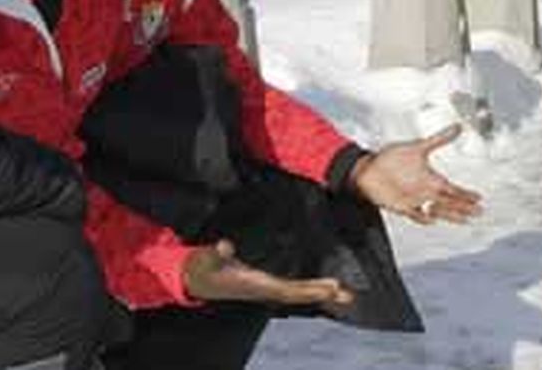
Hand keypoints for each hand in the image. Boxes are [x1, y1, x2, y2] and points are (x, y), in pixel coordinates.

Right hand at [182, 239, 353, 307]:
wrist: (194, 278)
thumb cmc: (201, 267)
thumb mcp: (205, 258)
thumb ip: (215, 252)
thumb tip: (226, 245)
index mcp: (253, 283)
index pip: (285, 289)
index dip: (307, 289)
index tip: (328, 287)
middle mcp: (262, 288)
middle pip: (297, 294)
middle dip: (321, 293)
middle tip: (347, 294)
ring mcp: (264, 287)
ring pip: (296, 292)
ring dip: (318, 293)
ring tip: (343, 293)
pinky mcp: (263, 282)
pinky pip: (291, 288)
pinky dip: (307, 287)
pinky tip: (320, 287)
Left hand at [348, 124, 483, 225]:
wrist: (367, 169)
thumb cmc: (391, 158)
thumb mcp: (417, 147)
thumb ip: (438, 139)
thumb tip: (457, 127)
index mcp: (430, 178)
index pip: (453, 189)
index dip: (466, 194)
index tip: (479, 198)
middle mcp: (425, 190)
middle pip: (450, 202)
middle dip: (464, 207)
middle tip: (479, 211)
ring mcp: (415, 200)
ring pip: (438, 210)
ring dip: (450, 214)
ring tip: (464, 219)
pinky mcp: (402, 207)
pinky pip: (416, 215)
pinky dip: (423, 218)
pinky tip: (431, 219)